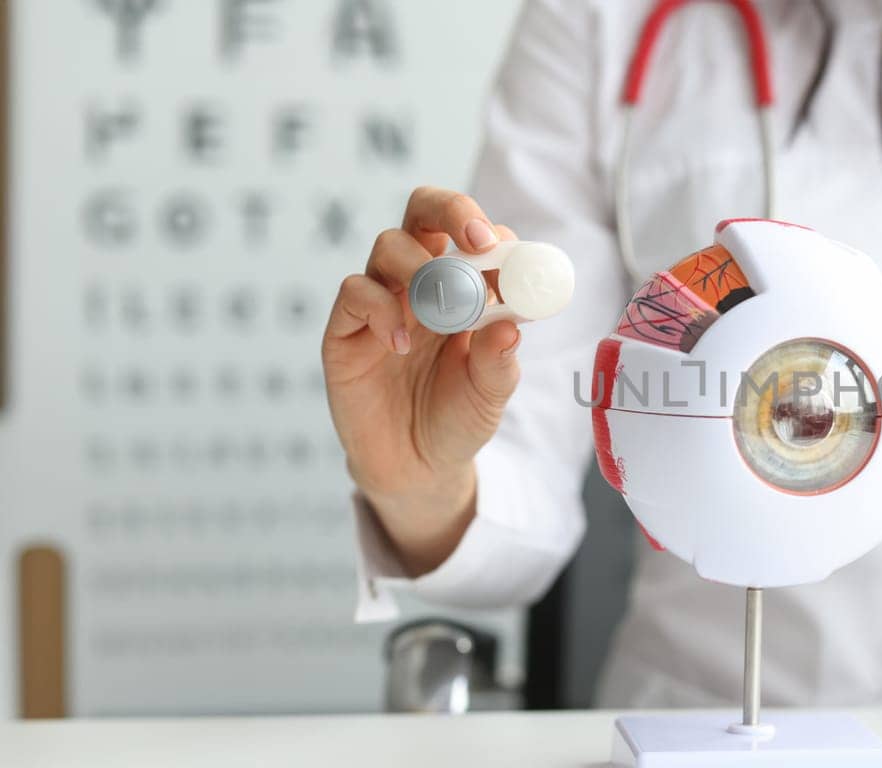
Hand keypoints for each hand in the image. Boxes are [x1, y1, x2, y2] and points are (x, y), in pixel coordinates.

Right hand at [322, 187, 521, 574]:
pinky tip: (401, 346)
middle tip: (478, 239)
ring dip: (420, 268)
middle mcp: (420, 281)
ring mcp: (381, 301)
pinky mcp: (346, 330)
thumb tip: (512, 328)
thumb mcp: (490, 394)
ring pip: (388, 246)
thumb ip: (499, 361)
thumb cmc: (458, 417)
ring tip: (444, 312)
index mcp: (464, 284)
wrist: (417, 467)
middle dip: (452, 211)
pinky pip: (355, 294)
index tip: (512, 254)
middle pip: (424, 212)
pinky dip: (381, 310)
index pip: (474, 234)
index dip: (494, 234)